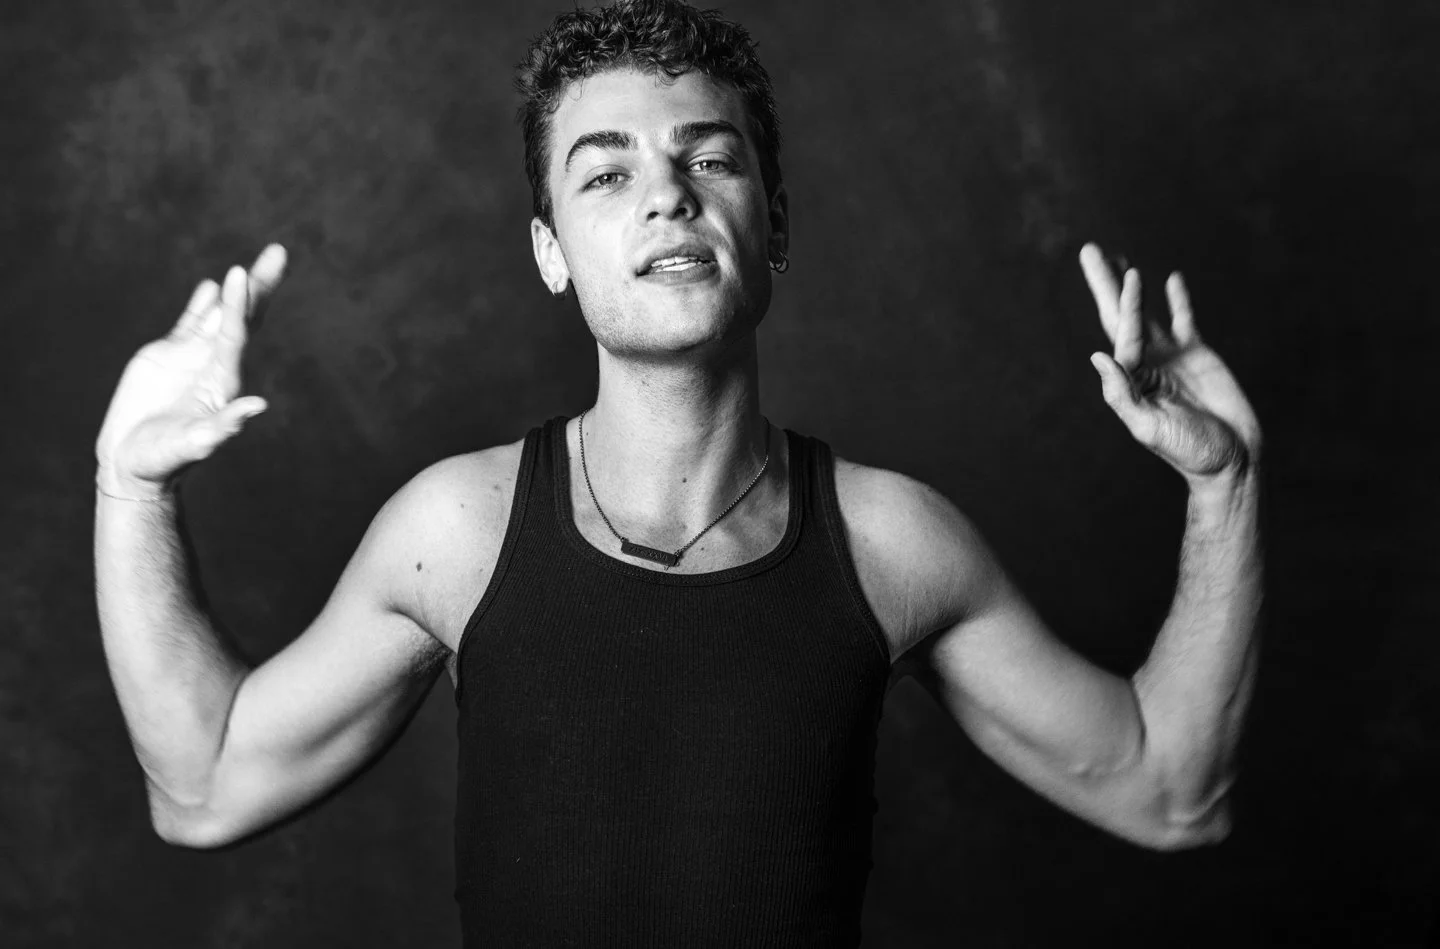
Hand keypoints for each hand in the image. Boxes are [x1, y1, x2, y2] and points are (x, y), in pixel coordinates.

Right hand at [95, 245, 287, 495]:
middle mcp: (214, 364)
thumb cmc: (164, 460)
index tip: (239, 275)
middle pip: (241, 316)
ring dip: (236, 289)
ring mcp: (192, 358)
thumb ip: (225, 426)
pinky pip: (190, 323)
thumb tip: (259, 406)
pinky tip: (213, 286)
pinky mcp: (168, 358)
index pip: (235, 334)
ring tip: (252, 263)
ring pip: (217, 314)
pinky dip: (202, 304)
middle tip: (280, 251)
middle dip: (259, 285)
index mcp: (223, 381)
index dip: (238, 305)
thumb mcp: (195, 444)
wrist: (133, 464)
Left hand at [1079, 243, 1260, 482]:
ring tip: (1118, 258)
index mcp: (1130, 381)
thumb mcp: (1149, 427)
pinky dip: (1178, 300)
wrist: (1233, 460)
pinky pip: (1183, 320)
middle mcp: (1144, 365)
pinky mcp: (1197, 355)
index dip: (1125, 309)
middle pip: (1120, 315)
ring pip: (1147, 313)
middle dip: (1104, 283)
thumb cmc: (1190, 451)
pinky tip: (1170, 279)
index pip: (1121, 338)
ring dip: (1131, 287)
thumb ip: (1122, 394)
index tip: (1130, 281)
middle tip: (1088, 249)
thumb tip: (1097, 356)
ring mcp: (1170, 358)